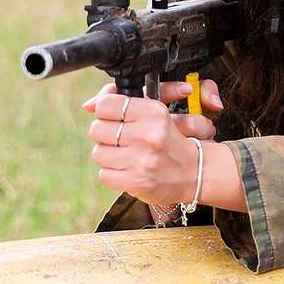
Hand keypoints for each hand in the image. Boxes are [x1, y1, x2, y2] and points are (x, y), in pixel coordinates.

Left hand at [82, 79, 245, 211]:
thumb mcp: (155, 112)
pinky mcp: (136, 181)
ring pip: (98, 153)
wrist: (194, 171)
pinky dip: (113, 173)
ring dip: (109, 155)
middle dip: (106, 134)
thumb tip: (88, 105)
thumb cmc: (171, 140)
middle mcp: (148, 134)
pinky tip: (128, 169)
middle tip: (122, 138)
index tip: (113, 116)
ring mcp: (141, 159)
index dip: (105, 110)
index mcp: (153, 112)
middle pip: (97, 129)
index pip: (106, 104)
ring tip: (126, 155)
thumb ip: (122, 102)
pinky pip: (104, 174)